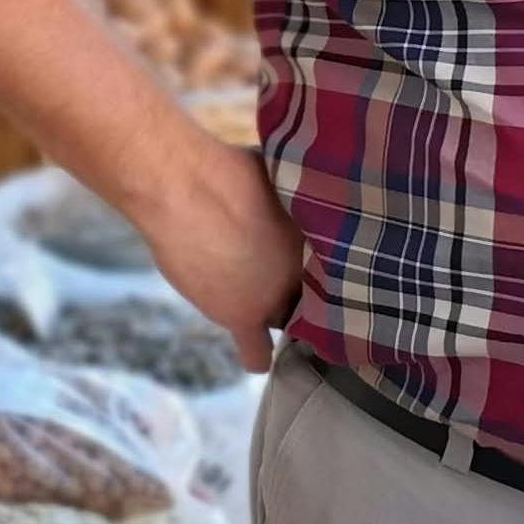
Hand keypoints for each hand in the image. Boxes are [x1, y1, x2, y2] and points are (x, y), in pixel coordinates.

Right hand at [128, 139, 304, 370]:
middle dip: (302, 290)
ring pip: (286, 321)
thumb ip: (302, 200)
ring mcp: (276, 297)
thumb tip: (310, 197)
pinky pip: (257, 354)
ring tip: (262, 302)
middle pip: (312, 298)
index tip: (313, 263)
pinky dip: (258, 355)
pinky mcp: (243, 315)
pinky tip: (259, 355)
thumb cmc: (230, 168)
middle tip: (284, 280)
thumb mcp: (284, 176)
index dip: (323, 269)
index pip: (339, 271)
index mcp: (323, 238)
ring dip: (277, 313)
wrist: (185, 186)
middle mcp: (307, 272)